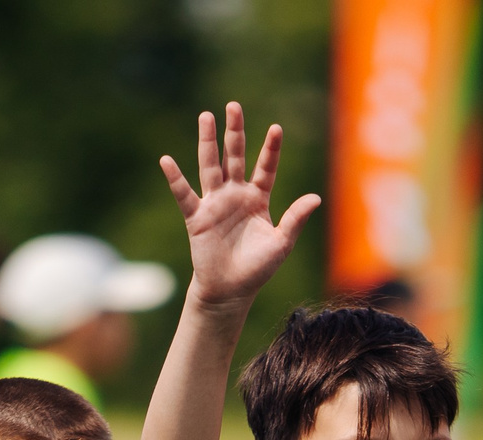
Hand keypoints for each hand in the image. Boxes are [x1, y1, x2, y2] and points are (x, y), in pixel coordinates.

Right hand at [159, 102, 320, 307]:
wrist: (231, 291)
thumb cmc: (258, 269)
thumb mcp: (282, 243)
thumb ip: (295, 218)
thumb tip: (316, 198)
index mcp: (258, 198)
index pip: (266, 167)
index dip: (270, 149)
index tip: (276, 128)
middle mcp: (235, 195)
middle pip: (235, 156)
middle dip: (235, 131)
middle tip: (233, 106)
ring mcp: (215, 203)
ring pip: (211, 166)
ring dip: (208, 142)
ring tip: (206, 117)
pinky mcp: (197, 217)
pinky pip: (184, 195)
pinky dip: (175, 179)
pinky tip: (167, 161)